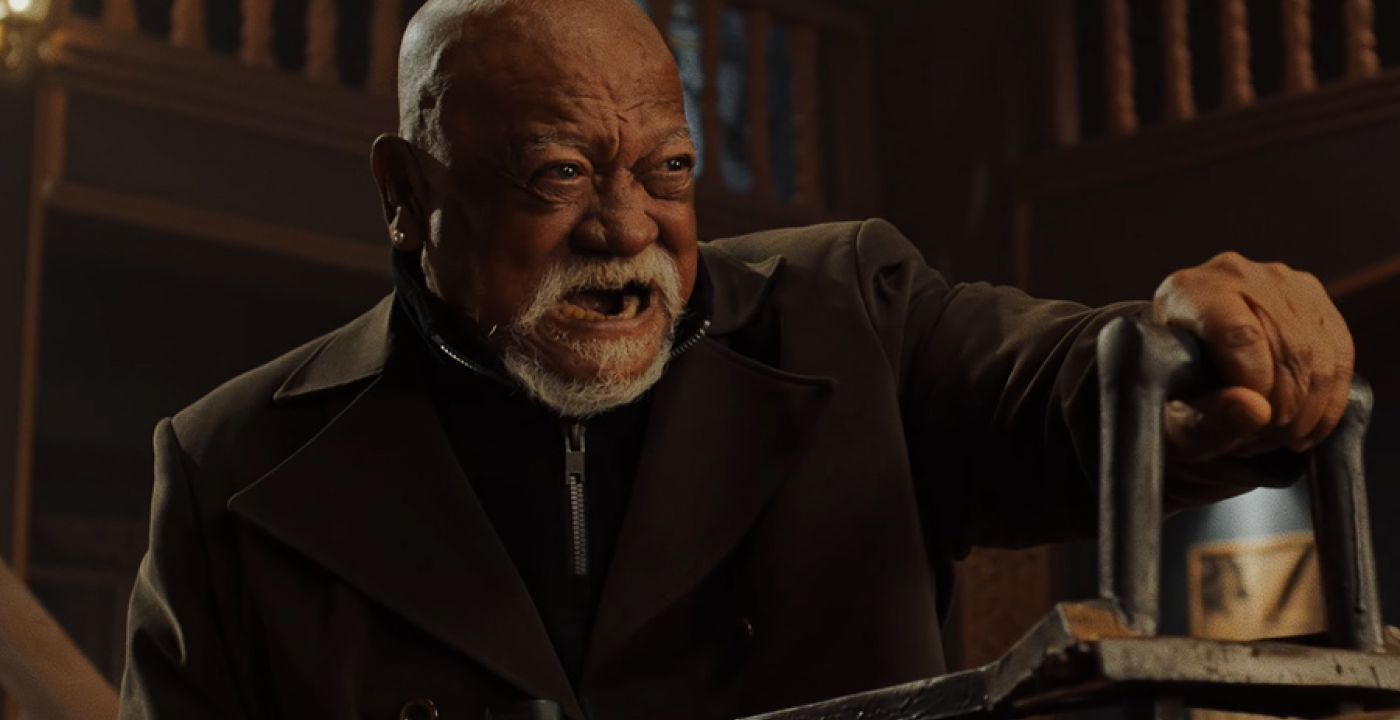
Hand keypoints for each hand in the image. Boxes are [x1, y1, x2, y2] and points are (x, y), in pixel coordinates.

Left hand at [1152, 252, 1353, 462]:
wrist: (1189, 372)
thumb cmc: (1174, 398)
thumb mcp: (1172, 422)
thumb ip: (1203, 420)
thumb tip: (1254, 410)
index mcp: (1187, 293)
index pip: (1239, 334)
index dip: (1255, 386)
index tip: (1252, 422)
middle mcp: (1233, 274)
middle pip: (1284, 345)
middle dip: (1283, 408)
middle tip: (1265, 439)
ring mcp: (1280, 282)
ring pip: (1317, 353)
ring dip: (1307, 409)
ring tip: (1279, 436)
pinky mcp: (1315, 299)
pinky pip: (1340, 356)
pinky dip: (1328, 402)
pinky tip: (1306, 426)